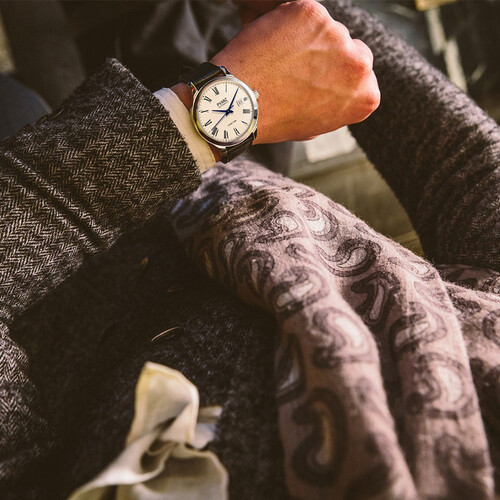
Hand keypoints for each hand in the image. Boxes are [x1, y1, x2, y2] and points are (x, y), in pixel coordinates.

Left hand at [210, 0, 379, 143]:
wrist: (242, 105)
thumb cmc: (274, 120)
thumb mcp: (315, 125)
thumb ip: (334, 103)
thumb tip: (335, 91)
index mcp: (366, 97)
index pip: (362, 75)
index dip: (337, 76)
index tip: (318, 81)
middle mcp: (359, 65)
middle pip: (350, 46)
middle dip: (329, 54)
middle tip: (299, 69)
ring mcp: (336, 35)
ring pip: (325, 29)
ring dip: (308, 39)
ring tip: (280, 61)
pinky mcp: (312, 13)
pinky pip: (303, 14)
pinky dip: (288, 24)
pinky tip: (272, 46)